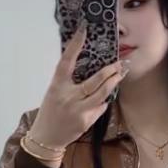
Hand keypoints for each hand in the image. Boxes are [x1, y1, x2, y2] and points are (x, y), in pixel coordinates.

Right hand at [28, 22, 127, 153]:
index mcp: (57, 85)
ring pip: (102, 94)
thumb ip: (67, 81)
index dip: (75, 44)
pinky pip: (100, 107)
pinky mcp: (86, 121)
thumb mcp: (54, 92)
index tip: (84, 30)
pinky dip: (103, 102)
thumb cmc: (50, 111)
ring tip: (121, 74)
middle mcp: (68, 96)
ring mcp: (78, 110)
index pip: (66, 60)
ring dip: (113, 83)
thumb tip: (86, 65)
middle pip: (94, 80)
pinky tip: (104, 98)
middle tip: (120, 63)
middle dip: (110, 71)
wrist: (46, 138)